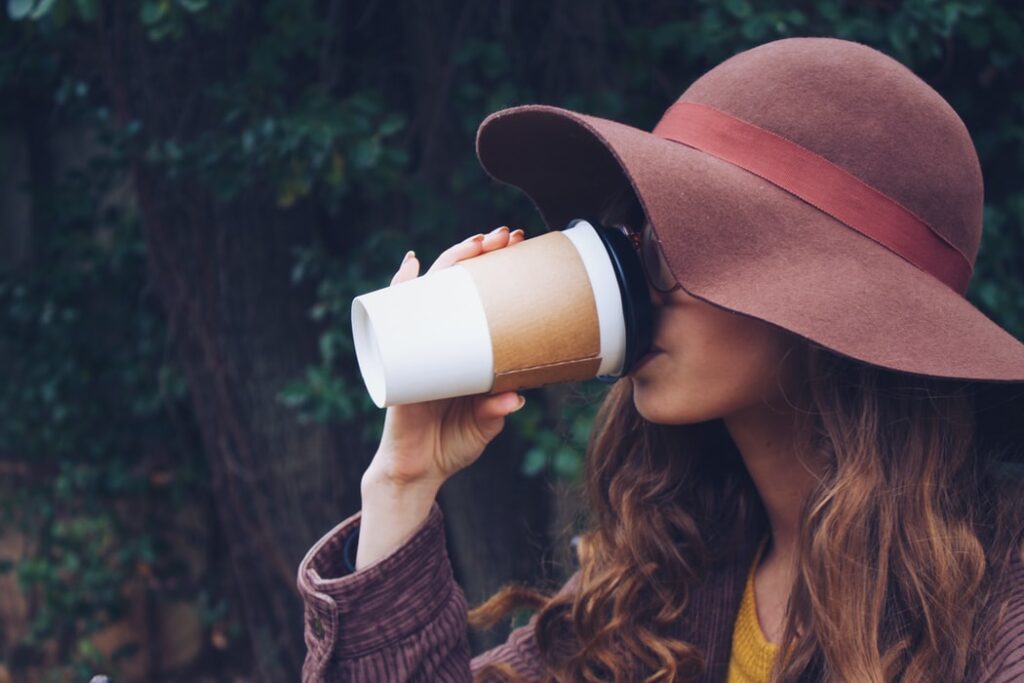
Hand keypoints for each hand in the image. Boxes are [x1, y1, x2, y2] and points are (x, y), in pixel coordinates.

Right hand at [363, 225, 527, 492]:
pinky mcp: (398, 358)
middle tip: (505, 237)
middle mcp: (442, 339)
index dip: (501, 274)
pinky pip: (394, 317)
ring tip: (473, 243)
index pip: (484, 300)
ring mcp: (418, 344)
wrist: (417, 469)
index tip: (522, 250)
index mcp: (467, 350)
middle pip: (459, 285)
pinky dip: (398, 289)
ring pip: (432, 291)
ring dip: (450, 261)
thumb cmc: (452, 442)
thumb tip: (517, 398)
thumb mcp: (484, 424)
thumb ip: (496, 410)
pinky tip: (409, 266)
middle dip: (481, 255)